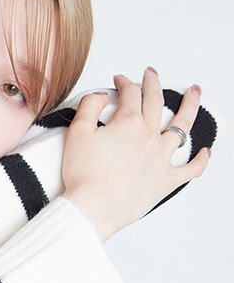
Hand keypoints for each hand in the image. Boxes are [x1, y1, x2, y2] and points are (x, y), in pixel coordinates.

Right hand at [63, 68, 209, 241]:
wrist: (94, 208)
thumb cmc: (83, 175)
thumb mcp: (76, 134)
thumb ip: (88, 108)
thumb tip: (99, 95)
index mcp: (128, 124)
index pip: (129, 94)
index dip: (124, 82)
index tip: (119, 80)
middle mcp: (149, 136)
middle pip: (156, 102)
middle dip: (153, 83)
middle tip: (152, 74)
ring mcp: (162, 158)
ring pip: (182, 127)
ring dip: (190, 106)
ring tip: (195, 92)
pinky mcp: (167, 180)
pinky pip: (192, 168)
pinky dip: (202, 159)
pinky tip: (206, 151)